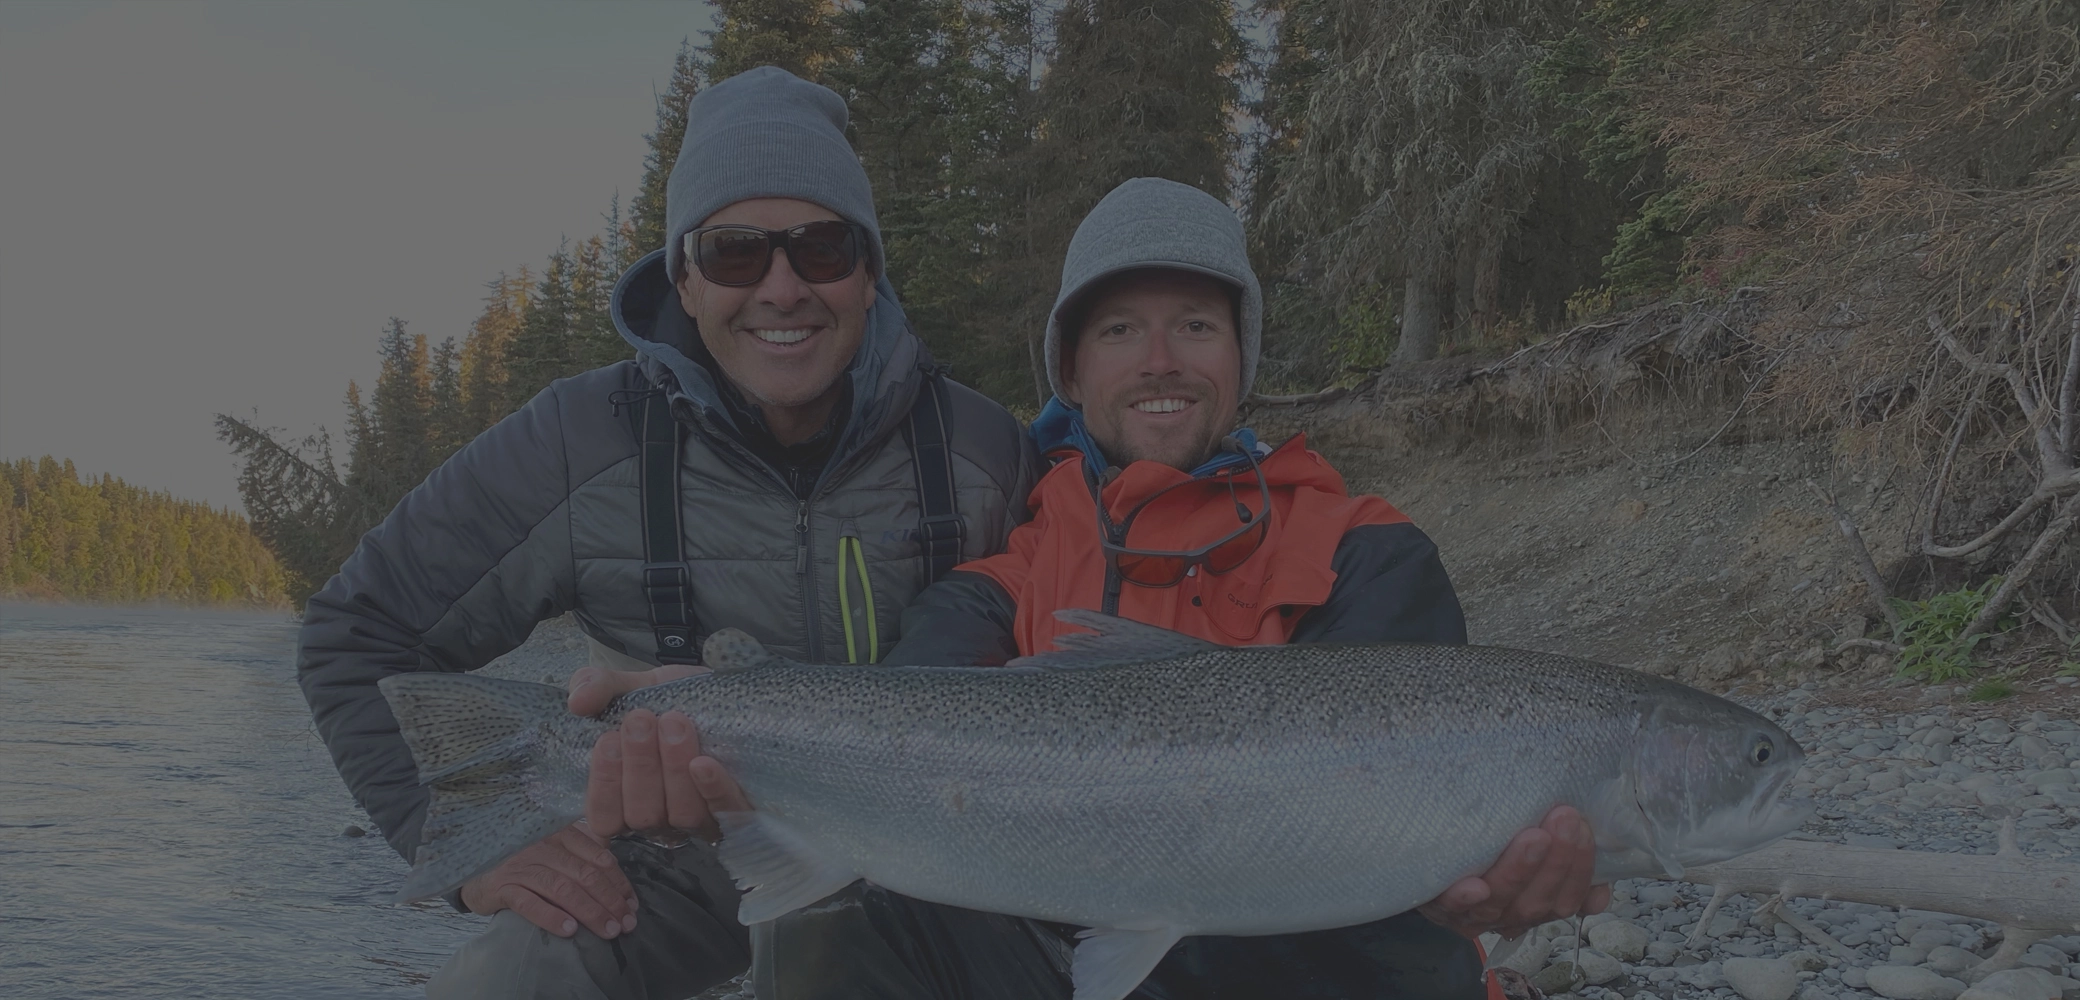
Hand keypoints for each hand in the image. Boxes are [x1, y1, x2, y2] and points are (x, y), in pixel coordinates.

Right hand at [458, 823, 636, 937]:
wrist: (475, 869)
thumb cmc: (522, 861)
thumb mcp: (553, 849)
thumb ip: (582, 854)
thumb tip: (617, 876)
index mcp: (562, 834)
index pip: (599, 858)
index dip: (619, 883)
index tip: (632, 905)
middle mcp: (543, 846)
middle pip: (585, 875)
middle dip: (611, 901)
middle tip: (626, 924)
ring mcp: (522, 865)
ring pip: (563, 889)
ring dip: (590, 912)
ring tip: (607, 931)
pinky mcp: (502, 886)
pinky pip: (529, 903)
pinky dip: (551, 916)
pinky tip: (569, 930)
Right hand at [567, 665, 753, 844]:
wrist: (723, 689)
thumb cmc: (668, 699)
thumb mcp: (631, 687)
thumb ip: (598, 688)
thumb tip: (577, 701)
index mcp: (626, 800)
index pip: (605, 819)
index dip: (603, 785)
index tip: (607, 739)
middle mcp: (661, 819)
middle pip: (643, 816)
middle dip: (640, 768)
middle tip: (642, 720)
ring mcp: (701, 818)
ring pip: (682, 815)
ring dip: (674, 770)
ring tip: (674, 723)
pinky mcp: (739, 810)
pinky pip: (726, 812)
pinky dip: (713, 790)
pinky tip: (704, 763)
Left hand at [1418, 805, 1611, 940]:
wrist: (1428, 845)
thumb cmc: (1492, 844)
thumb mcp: (1535, 850)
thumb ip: (1569, 867)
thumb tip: (1599, 895)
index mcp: (1534, 905)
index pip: (1565, 900)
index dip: (1579, 869)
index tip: (1584, 827)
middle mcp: (1505, 915)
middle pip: (1536, 902)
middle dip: (1555, 862)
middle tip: (1565, 819)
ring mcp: (1470, 913)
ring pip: (1499, 901)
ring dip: (1519, 871)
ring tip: (1533, 837)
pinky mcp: (1434, 903)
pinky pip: (1448, 906)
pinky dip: (1464, 899)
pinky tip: (1474, 886)